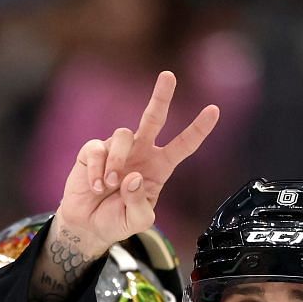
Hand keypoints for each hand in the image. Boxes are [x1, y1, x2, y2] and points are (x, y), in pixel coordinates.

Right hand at [53, 70, 218, 249]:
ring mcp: (117, 149)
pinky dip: (97, 170)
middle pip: (154, 118)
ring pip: (123, 136)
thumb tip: (131, 177)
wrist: (88, 225)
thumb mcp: (137, 221)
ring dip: (117, 162)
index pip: (183, 145)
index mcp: (159, 167)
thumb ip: (139, 203)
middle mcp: (141, 152)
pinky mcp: (93, 151)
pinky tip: (96, 186)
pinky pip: (97, 149)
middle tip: (169, 76)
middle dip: (161, 96)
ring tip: (110, 185)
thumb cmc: (117, 220)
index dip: (198, 129)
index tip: (214, 110)